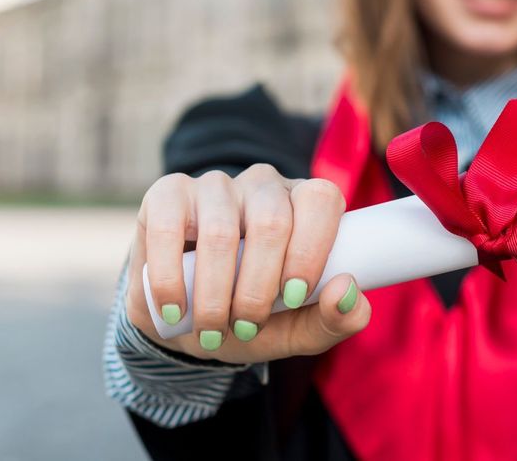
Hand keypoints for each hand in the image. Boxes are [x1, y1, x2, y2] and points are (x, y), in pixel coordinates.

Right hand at [124, 164, 370, 362]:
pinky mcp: (167, 194)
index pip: (321, 201)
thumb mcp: (300, 330)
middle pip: (272, 221)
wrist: (187, 325)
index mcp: (305, 205)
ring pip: (221, 230)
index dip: (310, 250)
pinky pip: (169, 228)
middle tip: (247, 328)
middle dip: (259, 288)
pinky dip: (171, 279)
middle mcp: (264, 185)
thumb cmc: (254, 319)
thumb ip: (338, 319)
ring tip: (212, 330)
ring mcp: (215, 185)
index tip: (292, 299)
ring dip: (215, 293)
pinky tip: (175, 310)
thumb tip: (349, 290)